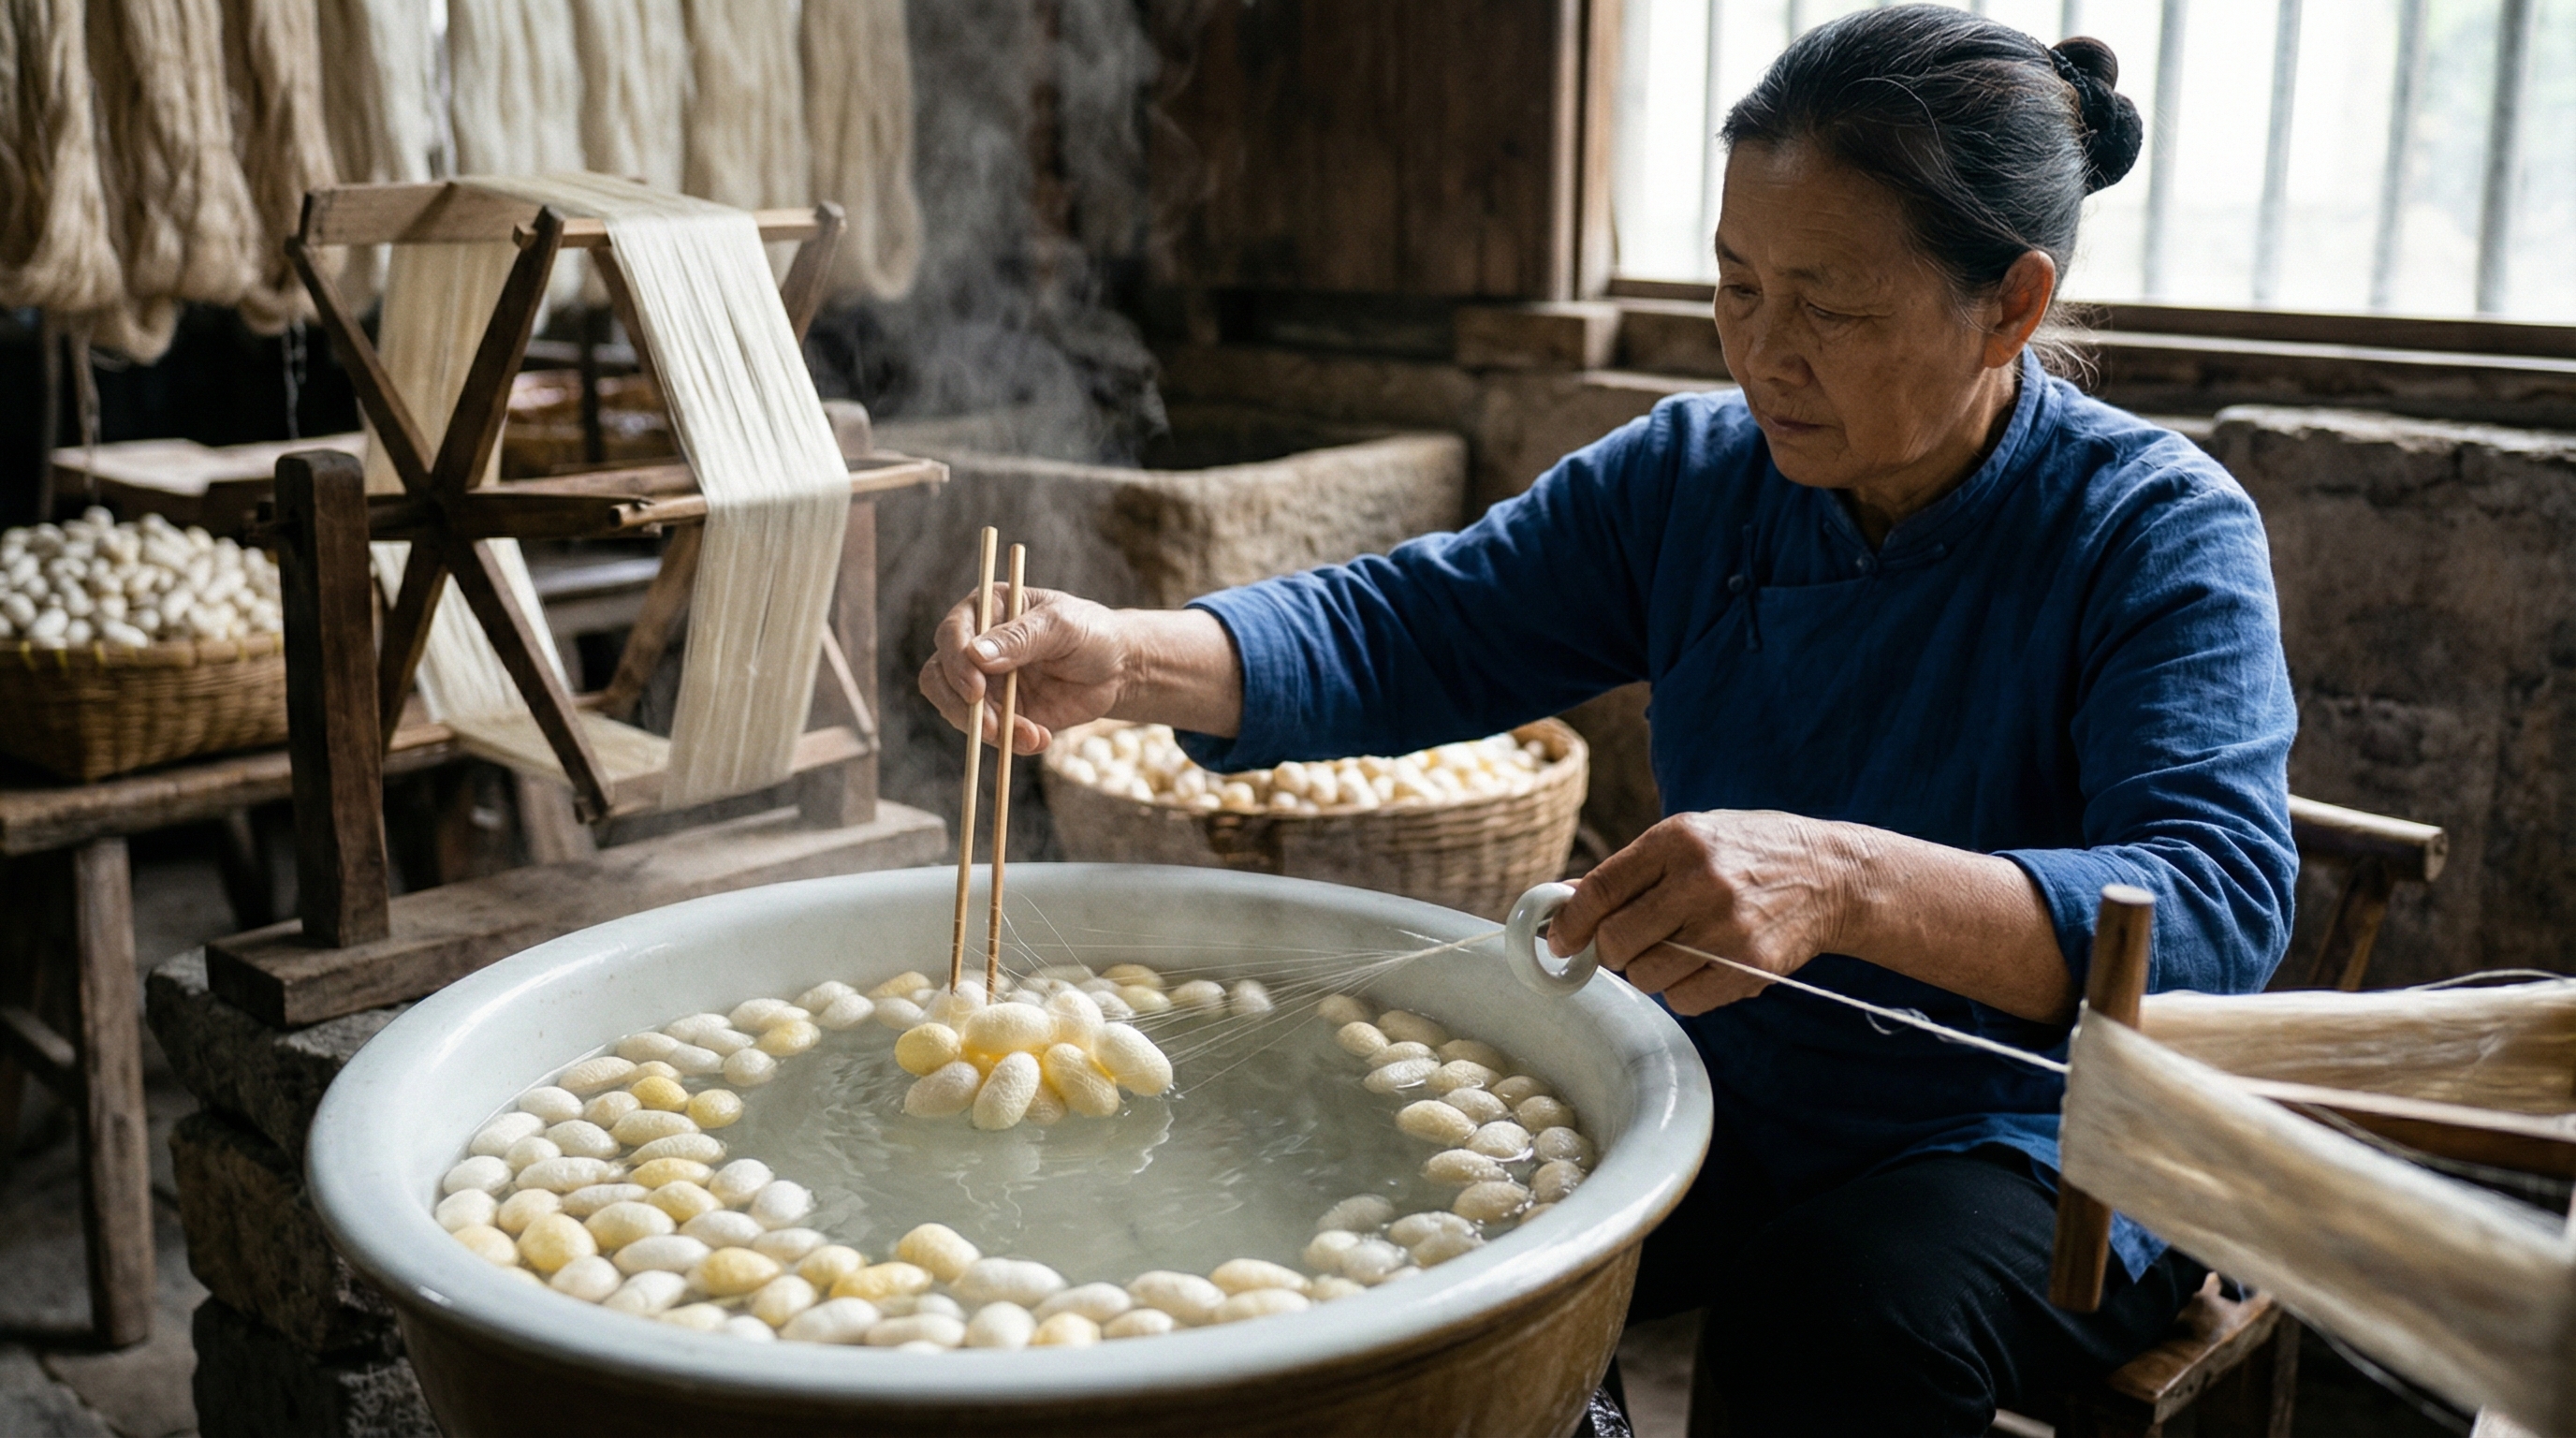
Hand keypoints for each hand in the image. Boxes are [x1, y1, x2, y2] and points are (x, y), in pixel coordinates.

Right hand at [919, 584, 1129, 753]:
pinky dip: (1010, 741)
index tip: (976, 689)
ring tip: (1031, 735)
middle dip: (962, 705)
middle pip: (940, 676)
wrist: (1118, 671)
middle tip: (992, 726)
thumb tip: (975, 655)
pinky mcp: (1000, 712)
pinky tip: (1041, 738)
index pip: (951, 634)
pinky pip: (987, 733)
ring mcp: (985, 682)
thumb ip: (1021, 637)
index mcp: (988, 610)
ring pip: (958, 710)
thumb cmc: (1091, 633)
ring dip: (988, 729)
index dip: (956, 662)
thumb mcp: (1061, 626)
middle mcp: (977, 646)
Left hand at [1546, 811, 1856, 1015]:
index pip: (1600, 889)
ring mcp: (1727, 925)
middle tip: (1624, 946)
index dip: (1569, 923)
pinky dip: (1682, 992)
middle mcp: (1700, 880)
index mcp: (1677, 839)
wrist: (1832, 874)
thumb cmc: (1749, 854)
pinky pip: (1683, 1000)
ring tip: (1677, 950)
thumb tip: (1563, 901)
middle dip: (1609, 951)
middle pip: (1616, 940)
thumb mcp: (1692, 839)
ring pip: (1646, 975)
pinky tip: (1703, 966)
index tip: (1560, 941)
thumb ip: (1630, 870)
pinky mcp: (1750, 964)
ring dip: (1649, 972)